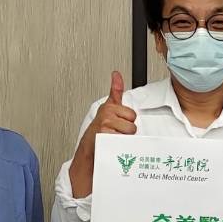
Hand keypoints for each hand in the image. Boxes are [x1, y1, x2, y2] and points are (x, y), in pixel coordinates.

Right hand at [68, 72, 137, 196]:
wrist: (90, 146)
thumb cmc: (100, 127)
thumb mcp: (108, 107)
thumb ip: (116, 91)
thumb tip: (116, 75)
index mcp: (109, 107)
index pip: (132, 115)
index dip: (127, 121)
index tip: (118, 122)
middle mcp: (106, 116)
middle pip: (132, 126)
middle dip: (126, 131)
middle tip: (116, 131)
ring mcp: (104, 127)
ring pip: (128, 134)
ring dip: (123, 139)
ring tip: (114, 137)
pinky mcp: (104, 139)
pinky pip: (122, 142)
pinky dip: (119, 145)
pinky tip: (112, 143)